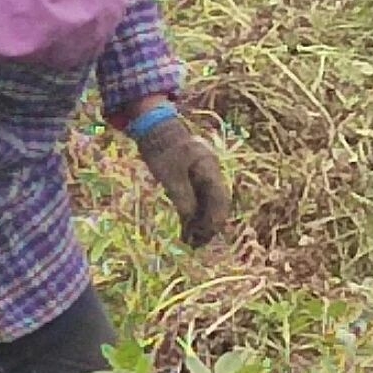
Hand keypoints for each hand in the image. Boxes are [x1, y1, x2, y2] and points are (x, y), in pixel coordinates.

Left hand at [133, 110, 231, 247]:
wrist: (153, 127)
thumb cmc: (160, 149)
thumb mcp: (169, 176)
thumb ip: (182, 197)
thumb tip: (191, 220)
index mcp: (209, 168)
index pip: (219, 200)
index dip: (213, 221)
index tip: (202, 238)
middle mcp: (212, 170)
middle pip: (217, 202)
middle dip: (209, 225)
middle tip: (196, 244)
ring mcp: (205, 172)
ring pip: (209, 201)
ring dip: (202, 221)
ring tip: (191, 240)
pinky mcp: (194, 174)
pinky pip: (200, 197)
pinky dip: (195, 212)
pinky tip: (187, 226)